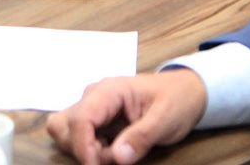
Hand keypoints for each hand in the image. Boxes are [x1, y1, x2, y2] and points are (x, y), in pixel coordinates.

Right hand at [47, 70, 207, 164]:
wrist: (184, 92)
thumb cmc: (176, 100)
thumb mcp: (165, 120)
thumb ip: (141, 137)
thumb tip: (117, 157)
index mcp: (109, 91)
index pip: (80, 119)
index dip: (83, 147)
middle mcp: (93, 96)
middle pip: (64, 126)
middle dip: (82, 149)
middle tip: (112, 158)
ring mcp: (92, 107)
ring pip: (65, 130)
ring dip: (83, 149)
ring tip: (113, 153)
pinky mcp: (95, 119)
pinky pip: (77, 136)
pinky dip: (88, 149)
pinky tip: (112, 150)